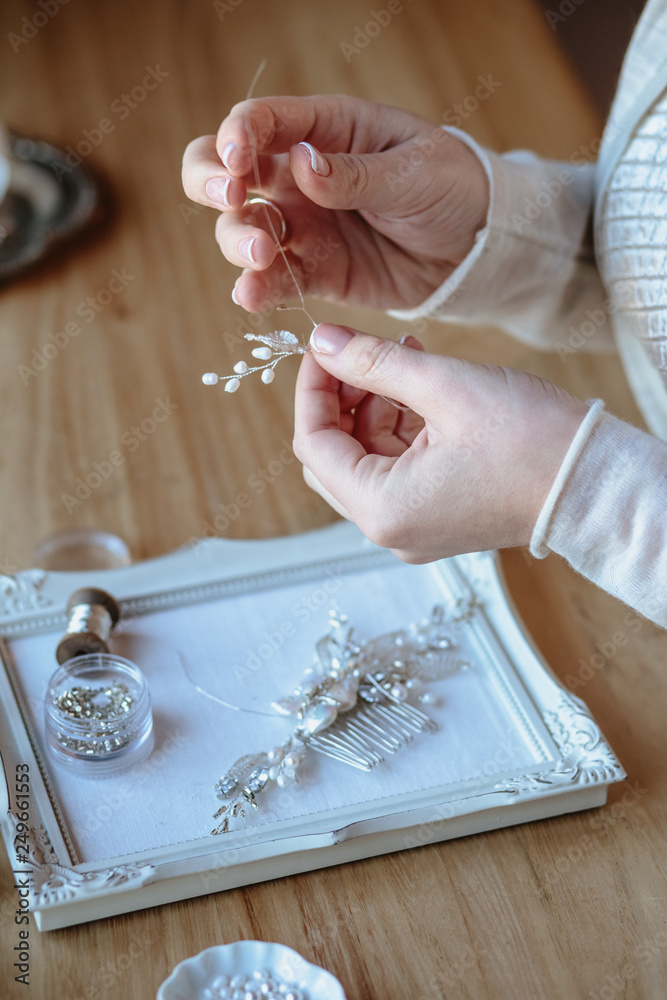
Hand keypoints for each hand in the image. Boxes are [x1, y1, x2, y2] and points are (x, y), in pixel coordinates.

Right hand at [181, 96, 488, 313]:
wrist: (477, 247)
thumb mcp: (413, 171)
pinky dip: (257, 289)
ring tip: (261, 254)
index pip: (260, 122)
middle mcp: (299, 177)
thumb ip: (356, 174)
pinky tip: (249, 297)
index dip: (237, 136)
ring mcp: (303, 226)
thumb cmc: (451, 187)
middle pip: (226, 172)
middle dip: (210, 181)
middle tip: (229, 198)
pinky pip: (276, 279)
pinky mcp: (316, 272)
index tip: (238, 163)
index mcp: (325, 130)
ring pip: (243, 229)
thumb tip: (301, 164)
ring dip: (238, 239)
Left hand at [293, 324, 588, 561]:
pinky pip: (396, 468)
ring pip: (365, 458)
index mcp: (382, 509)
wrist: (597, 486)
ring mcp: (413, 526)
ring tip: (405, 357)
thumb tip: (324, 341)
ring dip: (374, 406)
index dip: (312, 388)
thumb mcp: (446, 387)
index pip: (313, 444)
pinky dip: (400, 426)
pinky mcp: (436, 516)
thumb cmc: (534, 444)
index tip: (324, 345)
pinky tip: (421, 386)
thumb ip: (375, 362)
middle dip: (341, 398)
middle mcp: (389, 528)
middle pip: (333, 456)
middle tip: (362, 351)